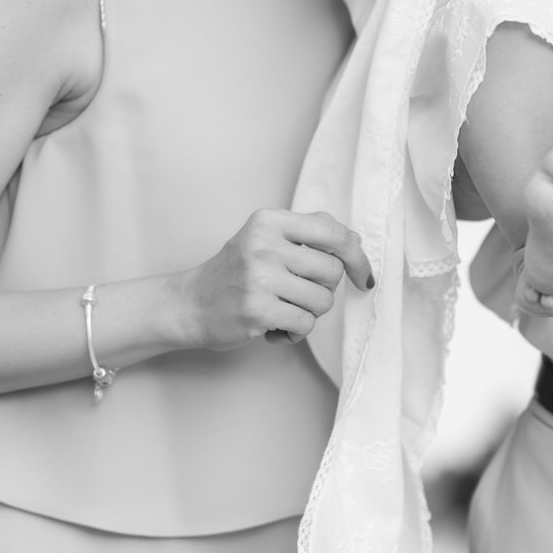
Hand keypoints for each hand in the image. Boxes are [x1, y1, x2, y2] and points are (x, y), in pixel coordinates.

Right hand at [176, 210, 372, 349]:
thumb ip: (309, 232)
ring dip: (309, 313)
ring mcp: (260, 277)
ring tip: (283, 310)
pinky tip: (275, 327)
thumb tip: (354, 240)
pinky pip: (306, 324)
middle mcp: (264, 244)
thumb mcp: (265, 239)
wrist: (190, 304)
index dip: (356, 257)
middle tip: (297, 294)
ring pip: (323, 301)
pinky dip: (296, 332)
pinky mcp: (258, 310)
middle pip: (332, 272)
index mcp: (269, 221)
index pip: (334, 233)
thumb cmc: (236, 273)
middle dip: (324, 290)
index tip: (362, 276)